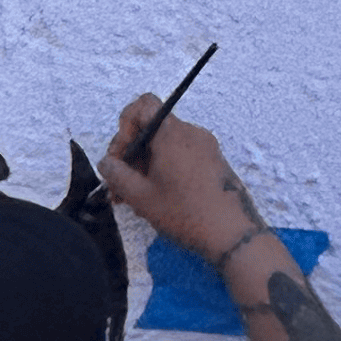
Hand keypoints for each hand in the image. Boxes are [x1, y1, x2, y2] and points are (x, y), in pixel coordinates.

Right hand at [100, 99, 266, 268]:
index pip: (143, 105)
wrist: (234, 235)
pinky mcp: (215, 163)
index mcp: (172, 134)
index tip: (121, 156)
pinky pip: (182, 156)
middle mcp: (192, 133)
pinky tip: (159, 199)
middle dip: (131, 155)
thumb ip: (116, 175)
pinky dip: (165, 170)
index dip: (124, 126)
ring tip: (137, 199)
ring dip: (146, 167)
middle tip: (120, 187)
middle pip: (152, 129)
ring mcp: (207, 148)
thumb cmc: (185, 213)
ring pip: (166, 146)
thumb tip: (107, 163)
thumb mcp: (140, 196)